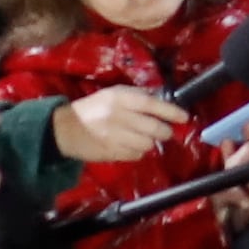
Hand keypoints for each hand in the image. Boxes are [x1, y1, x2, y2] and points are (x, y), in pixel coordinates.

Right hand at [52, 88, 188, 166]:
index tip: (184, 117)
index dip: (171, 112)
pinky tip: (131, 146)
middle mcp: (119, 117)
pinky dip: (138, 152)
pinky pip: (135, 155)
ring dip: (151, 142)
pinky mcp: (110, 153)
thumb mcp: (113, 94)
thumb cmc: (93, 108)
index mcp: (120, 99)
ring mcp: (114, 137)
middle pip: (154, 128)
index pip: (152, 105)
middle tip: (166, 131)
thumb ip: (137, 96)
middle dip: (165, 131)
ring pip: (147, 144)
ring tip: (145, 138)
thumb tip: (163, 101)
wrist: (64, 129)